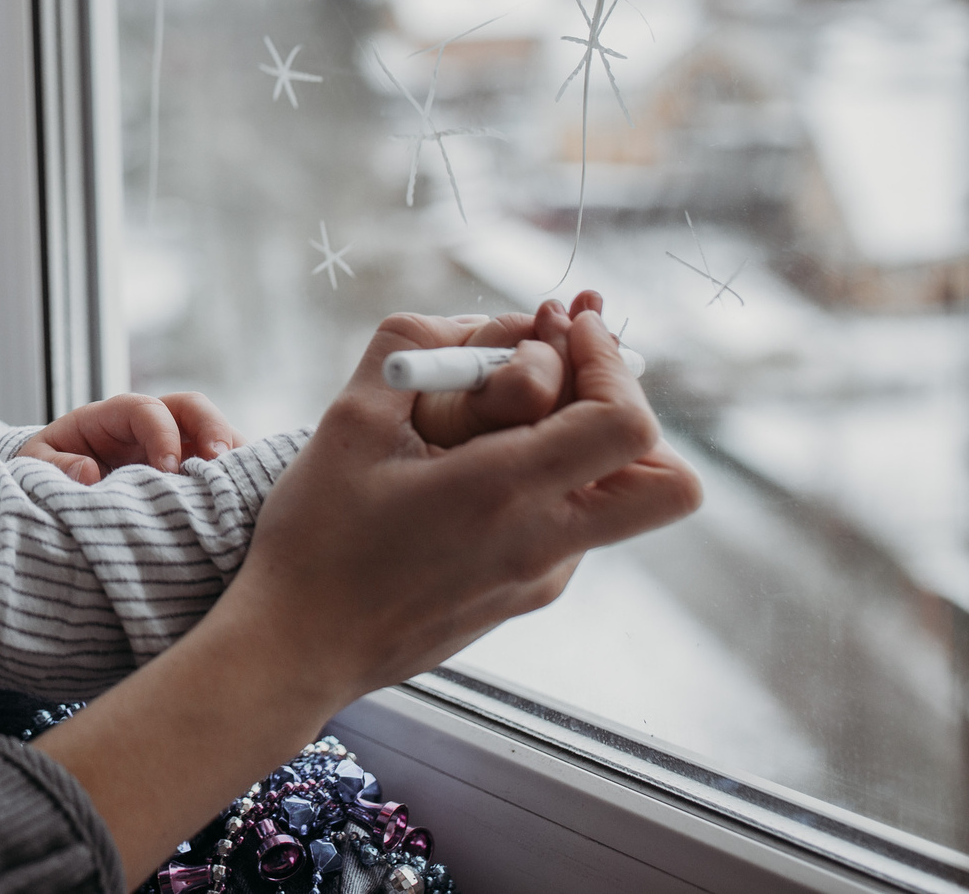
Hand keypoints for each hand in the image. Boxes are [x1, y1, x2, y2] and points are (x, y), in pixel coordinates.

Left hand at [19, 392, 246, 484]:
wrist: (54, 491)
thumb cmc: (46, 473)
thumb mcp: (34, 467)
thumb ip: (54, 467)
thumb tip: (89, 472)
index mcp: (110, 417)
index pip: (145, 408)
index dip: (162, 433)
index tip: (167, 470)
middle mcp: (148, 426)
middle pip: (191, 407)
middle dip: (211, 429)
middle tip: (219, 464)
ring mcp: (173, 447)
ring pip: (215, 436)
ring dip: (232, 457)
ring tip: (241, 488)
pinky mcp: (188, 473)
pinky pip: (220, 469)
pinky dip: (234, 482)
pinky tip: (241, 505)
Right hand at [34, 306, 701, 882]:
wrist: (298, 648)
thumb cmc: (317, 537)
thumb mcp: (349, 420)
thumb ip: (415, 346)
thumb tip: (488, 321)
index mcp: (504, 495)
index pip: (627, 424)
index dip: (609, 362)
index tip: (565, 327)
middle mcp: (545, 545)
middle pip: (669, 483)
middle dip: (631, 411)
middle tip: (567, 373)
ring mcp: (544, 578)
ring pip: (618, 497)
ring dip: (581, 439)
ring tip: (500, 410)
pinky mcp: (527, 595)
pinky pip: (573, 522)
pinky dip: (547, 477)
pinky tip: (472, 465)